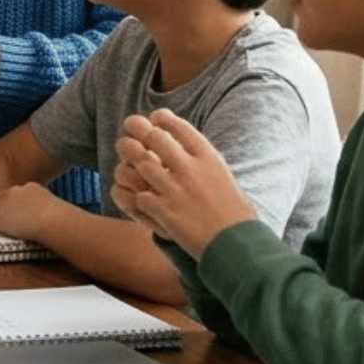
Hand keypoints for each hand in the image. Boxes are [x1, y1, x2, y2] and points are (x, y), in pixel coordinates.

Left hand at [0, 182, 58, 242]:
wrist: (50, 219)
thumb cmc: (59, 216)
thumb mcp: (55, 205)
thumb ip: (49, 206)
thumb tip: (55, 212)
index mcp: (29, 188)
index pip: (14, 193)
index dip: (10, 200)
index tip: (10, 204)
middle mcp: (14, 192)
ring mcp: (3, 204)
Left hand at [111, 109, 256, 258]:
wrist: (237, 245)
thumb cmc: (235, 213)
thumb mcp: (224, 177)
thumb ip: (204, 161)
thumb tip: (185, 146)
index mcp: (209, 159)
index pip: (179, 126)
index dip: (162, 118)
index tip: (154, 118)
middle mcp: (191, 170)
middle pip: (155, 138)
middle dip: (138, 128)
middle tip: (130, 126)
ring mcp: (176, 190)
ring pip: (141, 163)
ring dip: (130, 159)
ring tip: (126, 157)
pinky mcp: (165, 212)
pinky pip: (137, 196)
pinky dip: (132, 194)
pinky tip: (133, 194)